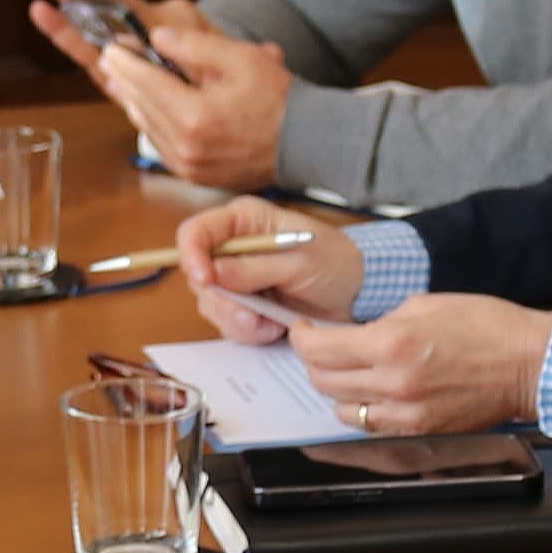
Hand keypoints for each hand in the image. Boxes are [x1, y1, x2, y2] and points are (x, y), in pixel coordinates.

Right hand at [174, 200, 357, 332]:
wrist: (359, 293)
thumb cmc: (336, 263)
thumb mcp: (299, 262)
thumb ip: (254, 268)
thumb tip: (215, 273)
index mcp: (243, 221)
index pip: (195, 232)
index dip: (191, 255)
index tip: (207, 280)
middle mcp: (233, 248)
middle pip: (198, 275)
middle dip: (223, 301)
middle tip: (251, 316)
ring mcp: (236, 279)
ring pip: (211, 304)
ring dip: (238, 320)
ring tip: (271, 322)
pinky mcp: (245, 305)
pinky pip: (229, 323)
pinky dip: (249, 331)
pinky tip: (274, 326)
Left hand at [278, 296, 549, 436]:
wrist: (528, 363)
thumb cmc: (488, 327)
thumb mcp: (425, 303)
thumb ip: (380, 322)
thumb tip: (352, 336)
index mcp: (392, 344)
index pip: (319, 350)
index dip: (302, 338)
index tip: (303, 330)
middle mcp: (394, 384)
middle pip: (323, 382)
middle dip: (313, 362)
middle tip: (320, 346)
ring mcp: (406, 415)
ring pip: (343, 410)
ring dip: (337, 389)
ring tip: (348, 370)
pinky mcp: (420, 432)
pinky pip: (373, 426)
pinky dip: (364, 409)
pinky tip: (374, 391)